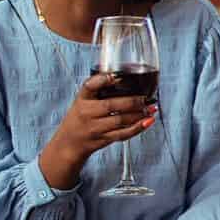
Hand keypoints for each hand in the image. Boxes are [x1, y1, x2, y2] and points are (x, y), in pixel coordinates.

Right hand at [40, 72, 157, 189]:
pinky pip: (123, 134)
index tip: (116, 76)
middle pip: (111, 105)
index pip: (89, 86)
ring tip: (151, 108)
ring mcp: (95, 128)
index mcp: (82, 99)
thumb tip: (122, 78)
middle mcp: (87, 113)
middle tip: (146, 98)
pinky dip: (138, 127)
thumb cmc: (80, 118)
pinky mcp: (103, 139)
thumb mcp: (82, 101)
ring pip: (120, 120)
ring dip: (139, 114)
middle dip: (132, 101)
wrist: (69, 144)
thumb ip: (98, 91)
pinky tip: (148, 121)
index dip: (102, 80)